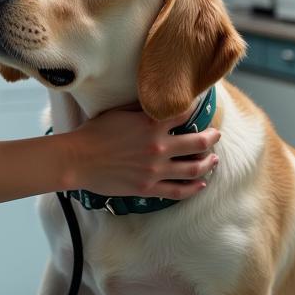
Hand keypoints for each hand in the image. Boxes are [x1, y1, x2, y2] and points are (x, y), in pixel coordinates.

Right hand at [67, 103, 219, 198]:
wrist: (78, 160)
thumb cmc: (94, 132)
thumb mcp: (119, 112)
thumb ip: (142, 109)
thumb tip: (158, 104)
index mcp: (151, 124)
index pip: (184, 113)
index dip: (196, 108)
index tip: (200, 107)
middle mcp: (159, 146)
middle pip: (198, 142)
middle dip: (211, 137)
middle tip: (216, 135)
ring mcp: (155, 170)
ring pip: (194, 168)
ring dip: (208, 163)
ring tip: (214, 160)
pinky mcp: (148, 188)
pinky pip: (178, 190)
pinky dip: (193, 188)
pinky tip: (201, 184)